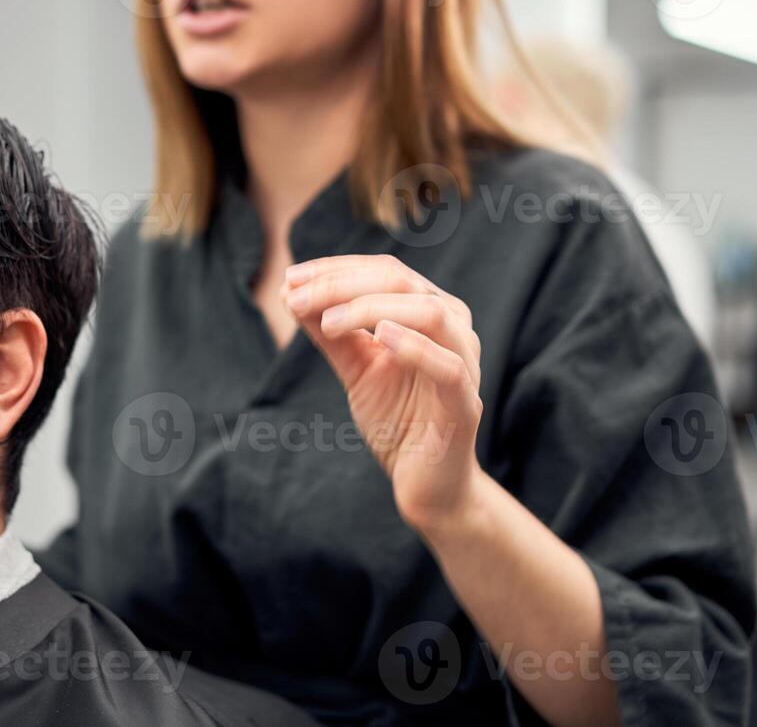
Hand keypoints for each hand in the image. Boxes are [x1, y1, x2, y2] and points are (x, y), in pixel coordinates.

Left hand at [282, 254, 484, 531]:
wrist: (425, 486)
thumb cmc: (397, 421)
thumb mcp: (356, 368)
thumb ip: (331, 333)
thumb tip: (292, 293)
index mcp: (430, 313)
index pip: (386, 272)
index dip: (336, 270)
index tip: (291, 279)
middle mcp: (454, 328)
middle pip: (402, 283)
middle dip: (342, 285)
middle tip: (298, 298)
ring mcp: (465, 363)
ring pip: (429, 313)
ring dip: (371, 308)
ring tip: (329, 321)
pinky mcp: (465, 403)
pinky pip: (447, 366)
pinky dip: (413, 346)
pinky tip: (380, 336)